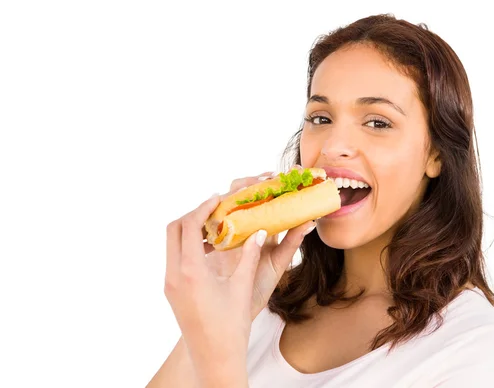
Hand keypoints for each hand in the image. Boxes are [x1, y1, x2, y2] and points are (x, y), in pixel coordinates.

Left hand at [163, 171, 313, 385]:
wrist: (214, 358)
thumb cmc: (231, 327)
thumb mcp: (242, 287)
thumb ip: (250, 255)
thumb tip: (260, 231)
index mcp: (191, 271)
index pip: (190, 226)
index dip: (203, 208)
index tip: (218, 199)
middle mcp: (174, 275)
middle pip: (174, 229)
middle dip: (193, 215)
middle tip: (215, 210)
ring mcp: (170, 284)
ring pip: (172, 244)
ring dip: (190, 230)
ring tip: (216, 227)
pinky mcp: (172, 291)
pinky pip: (175, 258)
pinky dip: (189, 246)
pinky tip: (211, 250)